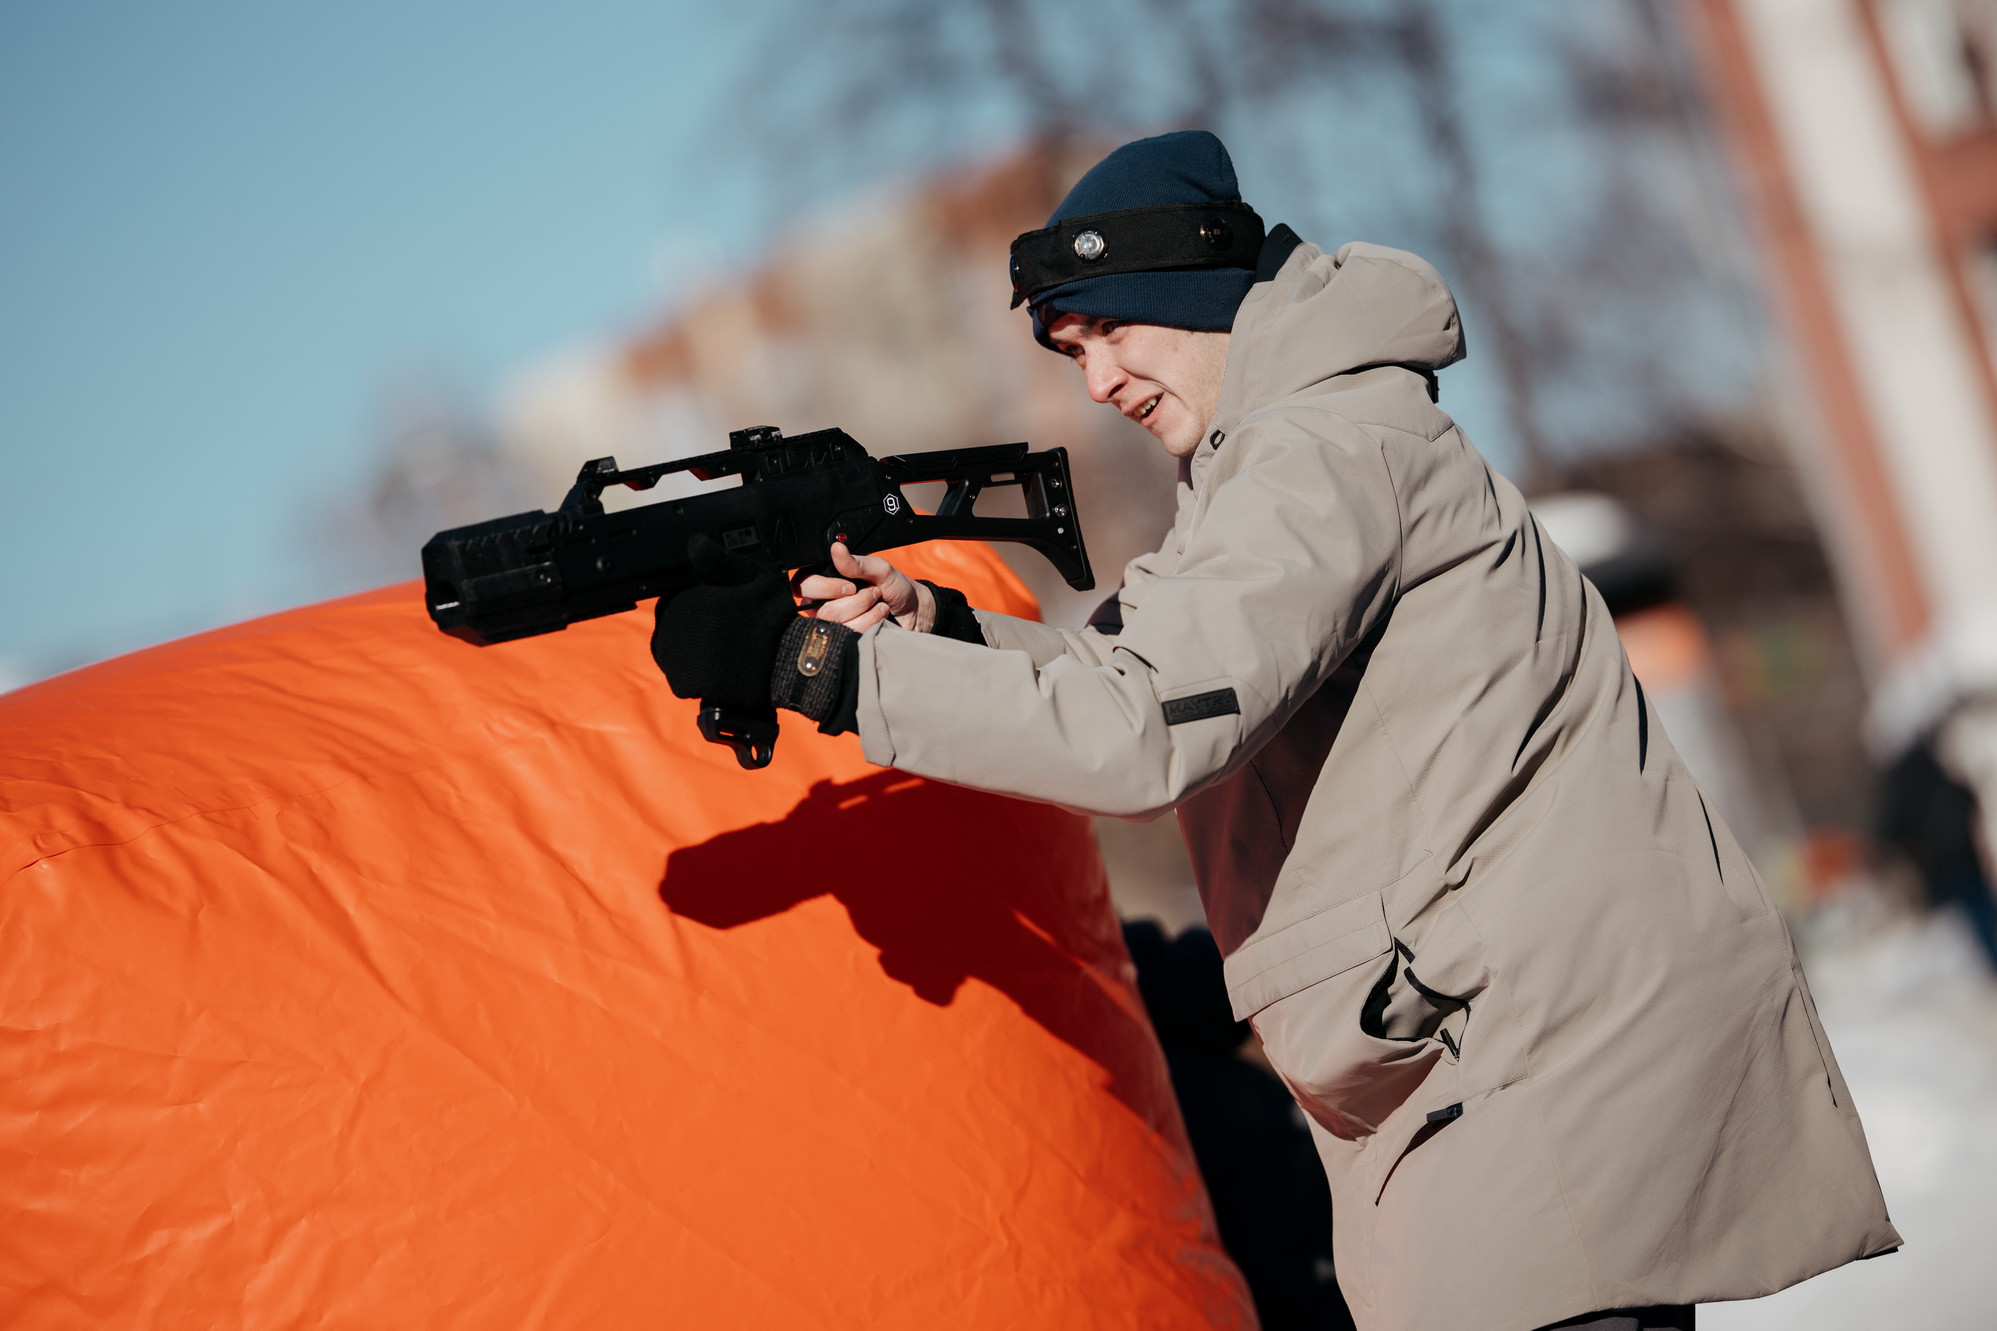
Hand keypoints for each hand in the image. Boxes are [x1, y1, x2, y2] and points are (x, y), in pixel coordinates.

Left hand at [651, 534, 797, 707]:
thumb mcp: (750, 576)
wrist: (786, 663)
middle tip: (723, 632)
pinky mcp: (681, 682)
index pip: (675, 598)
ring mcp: (674, 656)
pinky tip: (718, 668)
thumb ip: (718, 559)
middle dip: (692, 627)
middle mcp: (672, 624)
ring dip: (693, 650)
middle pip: (672, 624)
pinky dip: (696, 674)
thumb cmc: (772, 618)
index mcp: (684, 596)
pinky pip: (681, 676)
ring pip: (674, 650)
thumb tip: (694, 541)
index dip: (696, 604)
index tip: (717, 612)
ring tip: (723, 651)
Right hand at [795, 542, 935, 632]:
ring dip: (865, 612)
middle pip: (821, 609)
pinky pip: (849, 635)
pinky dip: (870, 623)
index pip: (803, 586)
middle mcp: (826, 604)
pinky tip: (880, 617)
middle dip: (854, 601)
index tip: (850, 587)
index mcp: (827, 582)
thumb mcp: (879, 569)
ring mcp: (835, 624)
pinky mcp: (847, 640)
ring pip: (835, 624)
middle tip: (872, 593)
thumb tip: (836, 549)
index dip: (824, 588)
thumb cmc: (895, 588)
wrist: (915, 611)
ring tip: (879, 604)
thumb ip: (857, 562)